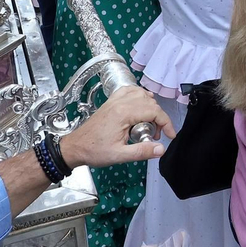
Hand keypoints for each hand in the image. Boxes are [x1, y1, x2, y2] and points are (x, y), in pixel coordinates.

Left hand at [60, 87, 174, 167]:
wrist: (75, 147)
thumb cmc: (93, 150)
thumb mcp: (120, 155)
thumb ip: (142, 152)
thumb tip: (161, 149)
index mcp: (122, 113)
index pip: (154, 111)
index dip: (167, 123)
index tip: (170, 134)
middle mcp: (119, 103)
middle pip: (150, 102)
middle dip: (159, 118)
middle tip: (155, 135)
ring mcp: (114, 101)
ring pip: (141, 94)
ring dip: (151, 107)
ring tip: (149, 124)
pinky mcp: (111, 103)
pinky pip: (129, 91)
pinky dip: (139, 96)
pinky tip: (140, 107)